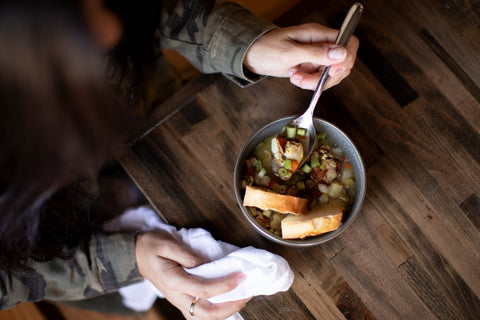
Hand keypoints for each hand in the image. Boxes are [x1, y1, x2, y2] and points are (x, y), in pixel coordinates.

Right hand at [136, 230, 249, 319]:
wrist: (135, 254)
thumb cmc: (151, 246)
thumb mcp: (167, 242)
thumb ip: (187, 253)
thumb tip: (207, 263)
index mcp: (173, 280)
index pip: (204, 290)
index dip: (225, 285)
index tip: (241, 276)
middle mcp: (176, 295)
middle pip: (206, 314)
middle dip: (231, 306)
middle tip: (247, 292)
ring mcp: (177, 300)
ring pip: (203, 318)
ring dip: (225, 311)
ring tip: (241, 297)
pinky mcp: (180, 300)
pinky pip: (200, 313)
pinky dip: (216, 311)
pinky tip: (228, 301)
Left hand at [244, 23, 358, 89]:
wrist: (252, 56)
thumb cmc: (265, 48)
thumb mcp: (289, 52)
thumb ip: (316, 53)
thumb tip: (341, 53)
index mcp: (318, 34)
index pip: (349, 42)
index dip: (347, 59)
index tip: (333, 71)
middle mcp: (321, 44)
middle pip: (343, 63)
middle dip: (326, 77)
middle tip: (304, 79)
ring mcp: (317, 56)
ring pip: (332, 74)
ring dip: (315, 82)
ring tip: (295, 77)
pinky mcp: (311, 67)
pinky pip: (320, 79)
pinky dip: (309, 83)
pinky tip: (295, 77)